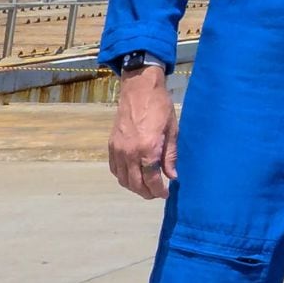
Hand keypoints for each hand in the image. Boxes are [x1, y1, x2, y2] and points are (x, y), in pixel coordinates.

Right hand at [105, 66, 177, 198]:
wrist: (139, 89)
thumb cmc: (160, 107)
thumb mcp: (172, 130)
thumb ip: (170, 156)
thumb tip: (172, 176)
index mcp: (147, 149)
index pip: (151, 180)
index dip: (159, 190)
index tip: (165, 194)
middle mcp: (130, 153)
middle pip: (136, 184)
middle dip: (147, 193)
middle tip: (156, 193)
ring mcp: (118, 150)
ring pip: (123, 179)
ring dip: (134, 187)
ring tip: (145, 187)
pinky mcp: (111, 146)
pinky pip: (114, 169)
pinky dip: (123, 177)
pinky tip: (132, 175)